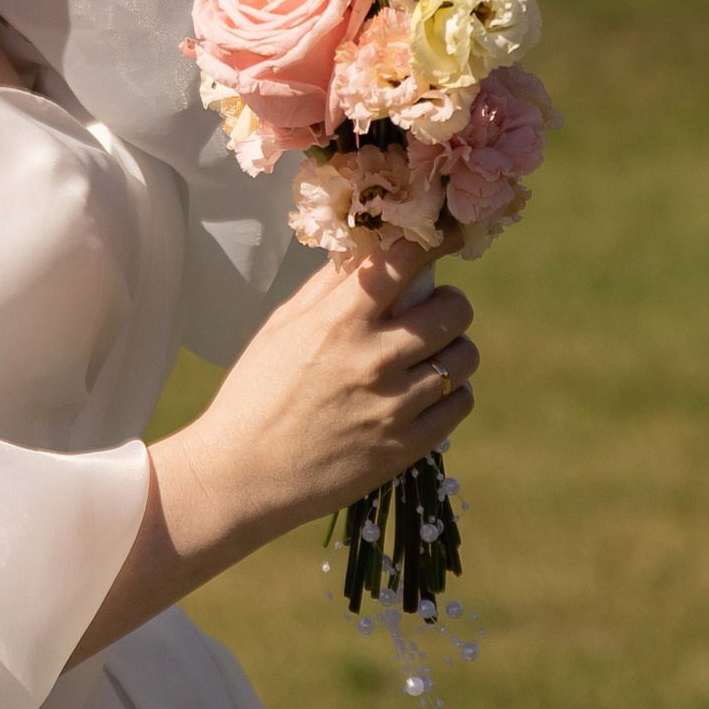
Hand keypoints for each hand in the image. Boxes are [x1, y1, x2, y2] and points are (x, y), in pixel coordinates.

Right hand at [176, 250, 479, 558]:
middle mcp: (375, 359)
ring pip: (464, 357)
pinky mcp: (407, 447)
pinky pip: (460, 403)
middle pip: (453, 310)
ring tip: (430, 353)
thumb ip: (329, 287)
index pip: (405, 261)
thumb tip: (368, 251)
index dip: (435, 240)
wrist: (244, 474)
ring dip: (453, 347)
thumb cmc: (256, 393)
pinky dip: (453, 391)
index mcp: (339, 321)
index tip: (448, 234)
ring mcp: (395, 406)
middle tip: (434, 308)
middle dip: (450, 301)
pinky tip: (428, 390)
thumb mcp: (283, 326)